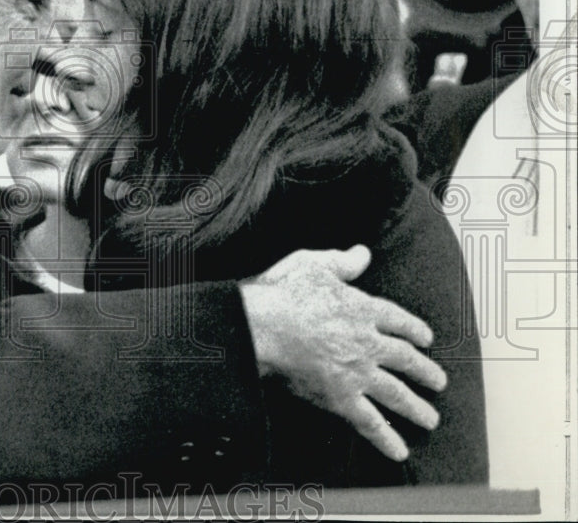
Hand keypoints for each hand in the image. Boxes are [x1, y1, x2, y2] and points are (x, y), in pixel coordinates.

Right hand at [239, 244, 445, 461]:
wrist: (264, 327)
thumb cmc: (284, 293)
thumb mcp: (314, 265)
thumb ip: (342, 262)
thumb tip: (363, 253)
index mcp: (364, 309)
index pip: (399, 320)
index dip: (415, 329)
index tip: (426, 338)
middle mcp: (369, 342)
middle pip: (406, 359)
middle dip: (425, 372)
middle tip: (439, 382)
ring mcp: (358, 373)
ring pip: (396, 393)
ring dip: (416, 408)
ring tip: (430, 420)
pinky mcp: (341, 397)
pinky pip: (370, 422)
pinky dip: (386, 438)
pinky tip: (400, 451)